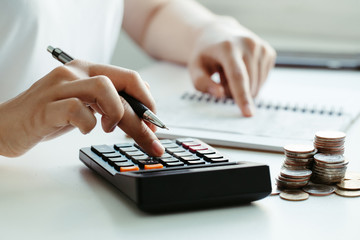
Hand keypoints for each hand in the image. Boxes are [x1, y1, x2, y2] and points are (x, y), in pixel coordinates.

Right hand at [0, 60, 164, 156]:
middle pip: (123, 85)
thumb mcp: (84, 105)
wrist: (6, 125)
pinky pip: (76, 109)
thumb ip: (109, 102)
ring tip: (109, 129)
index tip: (154, 123)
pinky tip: (83, 130)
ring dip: (117, 114)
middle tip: (152, 140)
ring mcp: (59, 88)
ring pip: (104, 88)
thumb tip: (142, 110)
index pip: (130, 78)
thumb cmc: (48, 116)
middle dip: (144, 117)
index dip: (148, 100)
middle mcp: (75, 73)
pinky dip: (87, 124)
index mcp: (87, 70)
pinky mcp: (45, 107)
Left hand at [188, 16, 275, 116]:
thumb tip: (220, 94)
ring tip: (230, 73)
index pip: (237, 76)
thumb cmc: (205, 54)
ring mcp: (261, 47)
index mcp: (227, 47)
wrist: (217, 33)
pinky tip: (242, 70)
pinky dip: (251, 82)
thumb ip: (203, 83)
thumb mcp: (195, 68)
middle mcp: (248, 44)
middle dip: (234, 93)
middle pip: (248, 84)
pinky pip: (263, 80)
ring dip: (243, 88)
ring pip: (257, 85)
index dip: (242, 96)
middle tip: (221, 81)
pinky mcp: (269, 52)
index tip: (248, 113)